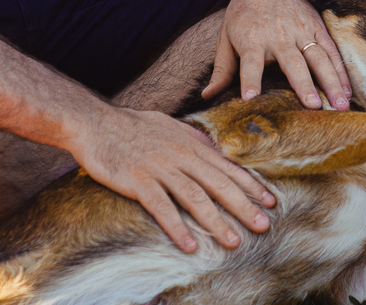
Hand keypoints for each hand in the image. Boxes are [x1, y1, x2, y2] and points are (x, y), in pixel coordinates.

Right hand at [70, 106, 275, 252]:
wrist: (95, 122)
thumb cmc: (132, 126)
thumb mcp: (170, 126)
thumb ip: (193, 140)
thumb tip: (215, 151)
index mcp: (191, 144)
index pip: (227, 167)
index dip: (250, 185)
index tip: (270, 200)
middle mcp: (181, 156)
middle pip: (218, 184)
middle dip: (243, 206)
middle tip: (262, 225)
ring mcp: (160, 168)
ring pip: (195, 197)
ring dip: (216, 221)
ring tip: (233, 241)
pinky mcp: (138, 180)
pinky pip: (162, 207)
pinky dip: (177, 227)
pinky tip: (190, 244)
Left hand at [201, 0, 351, 109]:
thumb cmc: (244, 12)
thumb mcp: (225, 37)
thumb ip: (221, 69)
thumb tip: (208, 96)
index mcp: (252, 40)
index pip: (250, 63)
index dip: (250, 80)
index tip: (251, 98)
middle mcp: (279, 37)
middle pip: (293, 63)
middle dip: (303, 85)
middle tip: (314, 107)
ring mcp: (302, 32)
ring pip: (319, 59)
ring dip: (331, 82)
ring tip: (340, 105)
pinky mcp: (317, 28)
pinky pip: (331, 51)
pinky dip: (341, 71)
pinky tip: (347, 91)